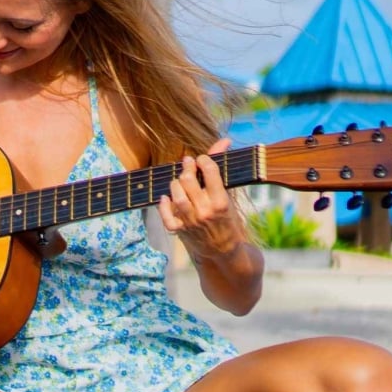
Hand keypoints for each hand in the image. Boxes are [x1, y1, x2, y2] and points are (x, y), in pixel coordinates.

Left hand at [157, 138, 247, 259]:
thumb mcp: (227, 194)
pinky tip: (166, 198)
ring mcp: (191, 222)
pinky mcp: (179, 231)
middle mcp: (205, 212)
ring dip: (175, 183)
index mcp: (221, 202)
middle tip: (187, 163)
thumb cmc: (226, 218)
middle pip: (188, 180)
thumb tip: (224, 140)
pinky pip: (166, 215)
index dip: (203, 160)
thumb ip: (220, 168)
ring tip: (180, 180)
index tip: (201, 159)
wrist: (223, 251)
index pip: (210, 171)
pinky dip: (163, 205)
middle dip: (186, 168)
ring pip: (176, 195)